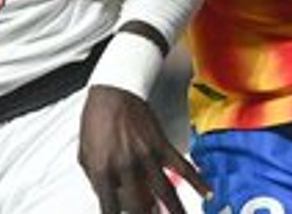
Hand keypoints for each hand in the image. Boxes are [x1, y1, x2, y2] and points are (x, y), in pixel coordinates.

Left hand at [79, 85, 209, 213]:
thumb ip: (94, 178)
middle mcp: (126, 166)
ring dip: (175, 211)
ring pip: (166, 193)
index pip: (109, 207)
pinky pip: (183, 167)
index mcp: (103, 169)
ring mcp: (146, 156)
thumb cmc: (96, 119)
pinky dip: (198, 181)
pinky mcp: (162, 145)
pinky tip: (208, 192)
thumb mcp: (84, 152)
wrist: (112, 91)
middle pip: (141, 206)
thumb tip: (108, 196)